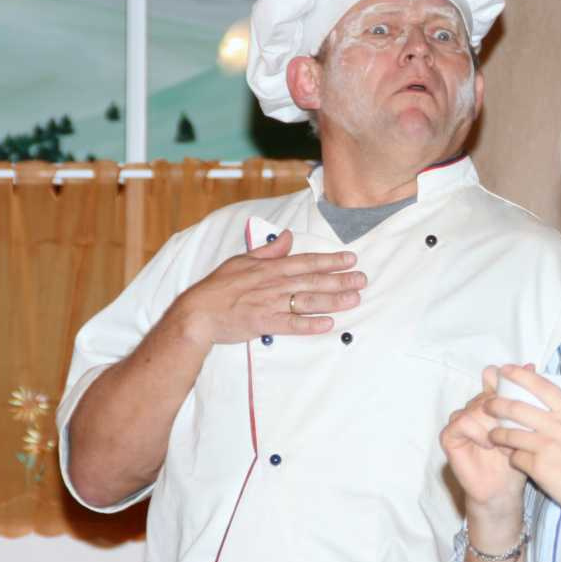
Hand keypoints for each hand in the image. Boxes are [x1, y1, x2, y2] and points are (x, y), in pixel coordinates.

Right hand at [169, 230, 365, 344]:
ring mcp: (270, 304)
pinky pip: (291, 324)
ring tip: (354, 299)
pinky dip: (310, 324)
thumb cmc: (218, 287)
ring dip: (333, 300)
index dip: (330, 260)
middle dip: (340, 279)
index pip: (306, 262)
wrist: (197, 312)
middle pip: (313, 281)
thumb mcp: (242, 260)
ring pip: (307, 301)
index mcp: (270, 268)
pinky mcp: (264, 323)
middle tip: (363, 279)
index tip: (351, 259)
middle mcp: (273, 284)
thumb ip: (269, 251)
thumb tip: (287, 236)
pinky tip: (329, 324)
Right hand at [440, 366, 528, 520]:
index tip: (520, 396)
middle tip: (516, 428)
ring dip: (493, 423)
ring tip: (505, 441)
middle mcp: (473, 406)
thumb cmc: (517, 457)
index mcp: (489, 400)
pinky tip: (488, 444)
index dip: (504, 383)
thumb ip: (524, 396)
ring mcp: (459, 419)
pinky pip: (462, 422)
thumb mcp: (525, 425)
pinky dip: (478, 432)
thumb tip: (531, 365)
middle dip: (503, 410)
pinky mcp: (449, 435)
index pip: (492, 377)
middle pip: (486, 393)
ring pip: (476, 407)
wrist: (503, 488)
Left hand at [485, 365, 560, 525]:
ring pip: (510, 433)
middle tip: (487, 404)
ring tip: (491, 435)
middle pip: (517, 407)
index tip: (505, 371)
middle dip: (496, 404)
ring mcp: (549, 445)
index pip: (541, 386)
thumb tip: (554, 397)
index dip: (519, 375)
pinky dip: (511, 457)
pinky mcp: (540, 467)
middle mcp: (560, 425)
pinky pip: (515, 458)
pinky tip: (511, 459)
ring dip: (497, 434)